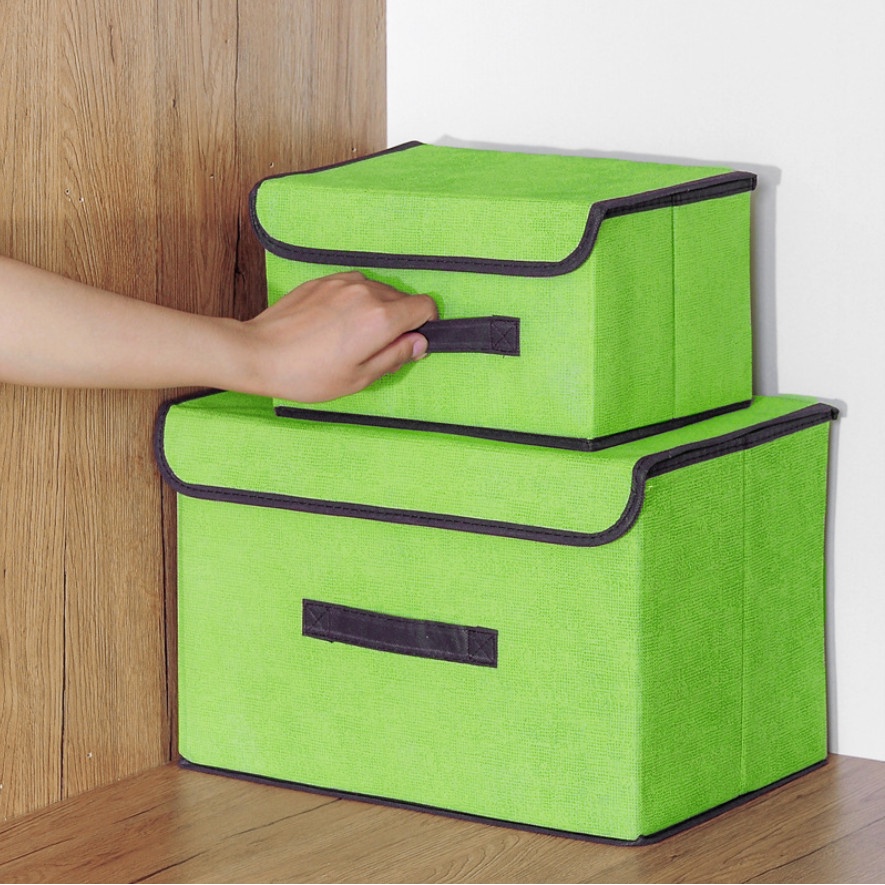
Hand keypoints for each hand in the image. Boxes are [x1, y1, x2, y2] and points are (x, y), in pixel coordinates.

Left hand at [236, 271, 437, 401]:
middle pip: (402, 299)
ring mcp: (343, 283)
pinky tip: (336, 325)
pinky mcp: (324, 280)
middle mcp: (366, 292)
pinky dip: (355, 302)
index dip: (425, 325)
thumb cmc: (307, 374)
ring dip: (376, 311)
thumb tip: (419, 343)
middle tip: (376, 350)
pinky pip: (354, 287)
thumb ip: (396, 356)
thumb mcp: (360, 377)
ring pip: (378, 292)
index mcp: (380, 319)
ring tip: (352, 338)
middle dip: (399, 322)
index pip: (425, 306)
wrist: (259, 354)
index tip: (413, 340)